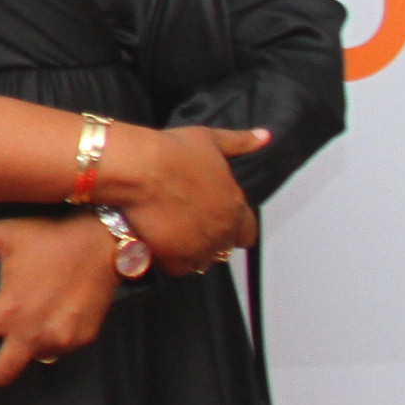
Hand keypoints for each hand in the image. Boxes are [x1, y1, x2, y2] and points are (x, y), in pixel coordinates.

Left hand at [0, 212, 123, 384]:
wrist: (103, 244)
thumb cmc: (50, 238)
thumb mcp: (2, 233)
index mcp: (9, 308)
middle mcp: (34, 331)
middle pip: (1, 375)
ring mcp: (60, 339)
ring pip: (31, 361)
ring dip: (21, 350)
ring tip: (21, 327)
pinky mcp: (82, 339)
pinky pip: (56, 350)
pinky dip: (46, 341)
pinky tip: (45, 320)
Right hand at [108, 124, 268, 272]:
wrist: (140, 169)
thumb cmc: (172, 153)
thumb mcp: (209, 140)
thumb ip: (239, 142)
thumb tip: (264, 136)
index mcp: (234, 206)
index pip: (246, 232)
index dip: (232, 227)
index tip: (214, 219)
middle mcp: (222, 230)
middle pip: (223, 249)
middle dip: (210, 240)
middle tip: (188, 226)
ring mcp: (199, 246)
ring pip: (202, 261)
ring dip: (192, 252)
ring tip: (172, 237)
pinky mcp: (174, 257)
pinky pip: (178, 268)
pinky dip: (169, 260)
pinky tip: (157, 245)